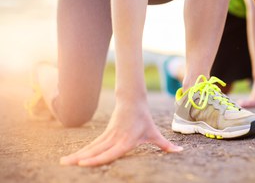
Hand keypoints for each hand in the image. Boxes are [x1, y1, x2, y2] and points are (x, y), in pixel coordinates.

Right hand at [60, 99, 182, 165]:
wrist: (133, 101)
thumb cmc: (144, 120)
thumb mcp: (154, 133)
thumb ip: (165, 145)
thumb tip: (180, 151)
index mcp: (126, 140)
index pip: (111, 152)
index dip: (98, 158)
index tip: (84, 163)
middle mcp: (115, 139)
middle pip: (96, 150)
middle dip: (81, 158)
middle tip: (66, 164)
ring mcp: (107, 136)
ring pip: (91, 147)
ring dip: (77, 155)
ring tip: (62, 163)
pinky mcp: (104, 135)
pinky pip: (92, 145)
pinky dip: (81, 152)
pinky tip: (72, 159)